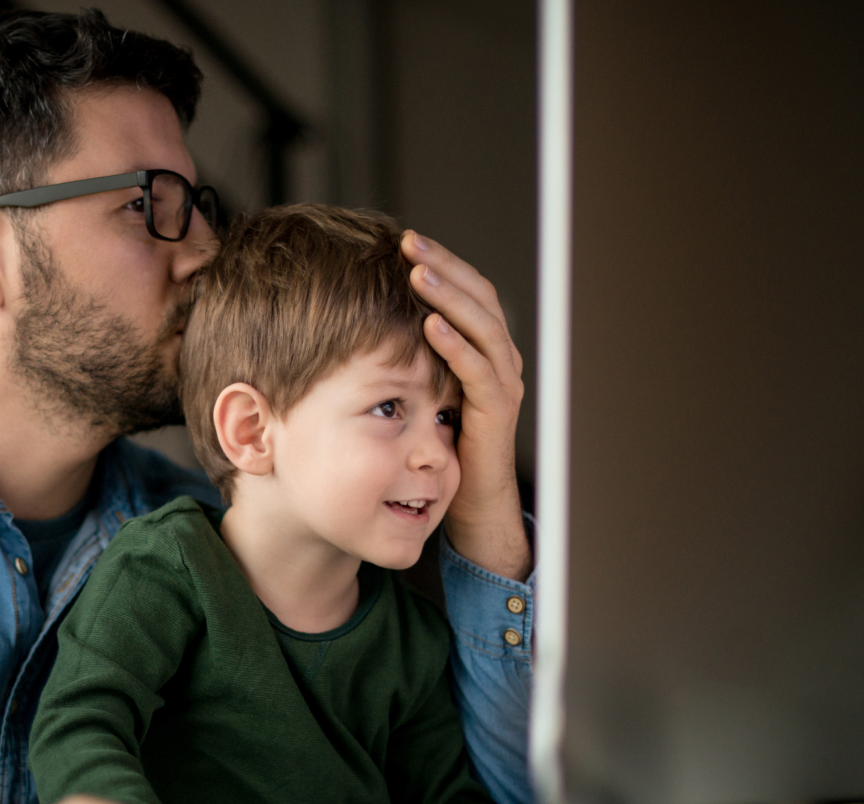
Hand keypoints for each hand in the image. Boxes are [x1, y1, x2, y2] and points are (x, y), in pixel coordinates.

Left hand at [402, 232, 531, 581]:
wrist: (469, 503)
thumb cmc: (438, 445)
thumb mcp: (419, 386)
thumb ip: (406, 352)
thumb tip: (360, 315)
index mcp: (480, 346)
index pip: (467, 288)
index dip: (440, 262)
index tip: (403, 239)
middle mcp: (498, 358)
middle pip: (479, 295)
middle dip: (444, 266)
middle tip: (410, 242)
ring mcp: (502, 383)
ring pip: (483, 326)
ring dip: (449, 297)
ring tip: (417, 273)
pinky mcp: (497, 413)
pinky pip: (480, 372)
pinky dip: (456, 346)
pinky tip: (430, 325)